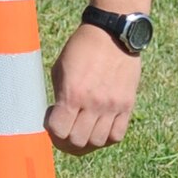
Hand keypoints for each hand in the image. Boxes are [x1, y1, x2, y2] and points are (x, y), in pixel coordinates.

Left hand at [47, 21, 139, 153]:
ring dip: (86, 141)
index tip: (50, 119)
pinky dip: (105, 138)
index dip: (50, 130)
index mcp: (73, 94)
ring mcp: (113, 106)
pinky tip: (97, 128)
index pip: (59, 130)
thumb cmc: (80, 50)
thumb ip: (59, 95)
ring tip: (79, 129)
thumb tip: (54, 116)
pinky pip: (117, 135)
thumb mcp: (59, 70)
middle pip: (78, 142)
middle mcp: (94, 104)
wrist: (112, 35)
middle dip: (66, 140)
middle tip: (64, 128)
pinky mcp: (128, 105)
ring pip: (98, 142)